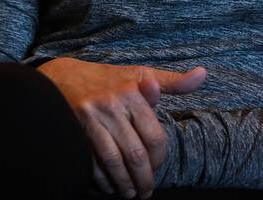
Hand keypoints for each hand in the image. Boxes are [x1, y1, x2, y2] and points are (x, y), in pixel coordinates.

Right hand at [38, 57, 205, 198]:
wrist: (60, 76)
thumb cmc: (106, 79)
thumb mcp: (139, 74)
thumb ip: (172, 81)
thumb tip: (202, 75)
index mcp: (132, 92)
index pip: (154, 137)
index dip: (159, 161)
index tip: (157, 169)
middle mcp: (112, 104)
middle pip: (136, 154)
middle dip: (144, 179)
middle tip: (146, 191)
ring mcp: (91, 118)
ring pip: (115, 162)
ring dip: (125, 184)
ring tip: (130, 193)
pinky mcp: (73, 130)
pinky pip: (92, 163)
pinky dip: (103, 180)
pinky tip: (109, 187)